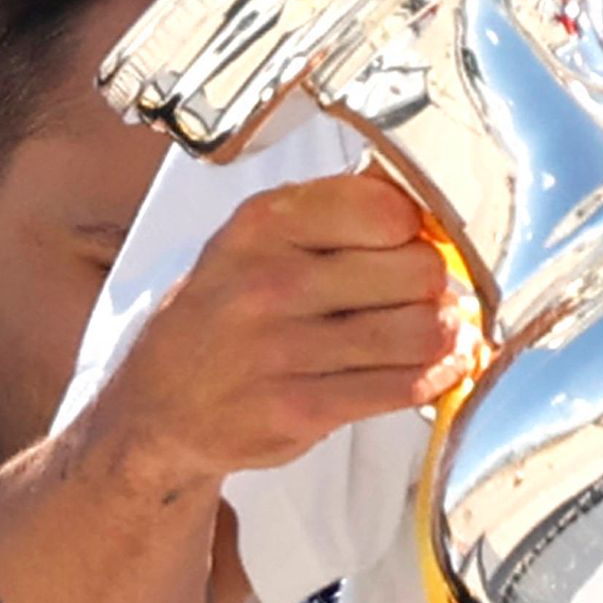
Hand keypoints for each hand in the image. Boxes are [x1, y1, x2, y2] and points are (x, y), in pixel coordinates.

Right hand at [86, 173, 476, 493]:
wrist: (158, 408)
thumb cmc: (225, 316)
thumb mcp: (259, 243)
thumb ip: (338, 213)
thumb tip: (427, 193)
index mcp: (262, 225)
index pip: (389, 207)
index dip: (417, 229)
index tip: (409, 245)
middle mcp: (267, 282)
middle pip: (419, 269)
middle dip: (434, 284)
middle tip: (422, 296)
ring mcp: (280, 350)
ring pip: (422, 331)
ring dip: (444, 335)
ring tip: (431, 332)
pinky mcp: (299, 409)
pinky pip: (405, 386)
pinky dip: (438, 376)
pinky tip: (437, 367)